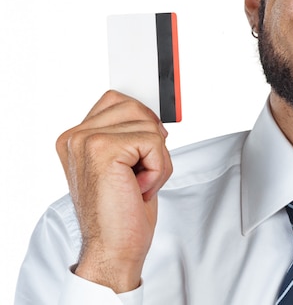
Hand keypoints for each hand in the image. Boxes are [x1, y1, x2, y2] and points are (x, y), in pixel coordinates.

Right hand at [56, 90, 172, 292]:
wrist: (114, 249)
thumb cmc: (122, 211)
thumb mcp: (124, 163)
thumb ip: (127, 132)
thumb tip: (151, 111)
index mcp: (77, 137)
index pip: (119, 101)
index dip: (141, 126)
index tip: (139, 155)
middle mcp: (76, 136)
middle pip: (137, 108)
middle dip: (152, 142)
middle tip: (137, 175)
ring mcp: (86, 141)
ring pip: (148, 125)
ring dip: (157, 158)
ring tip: (137, 183)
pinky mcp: (103, 150)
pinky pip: (154, 142)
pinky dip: (159, 169)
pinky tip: (139, 189)